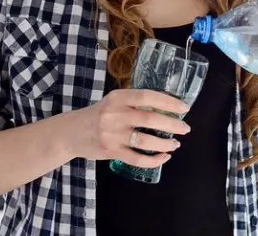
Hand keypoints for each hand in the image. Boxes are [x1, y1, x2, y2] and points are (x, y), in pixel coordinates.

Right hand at [69, 89, 191, 167]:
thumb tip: (168, 106)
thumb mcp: (114, 101)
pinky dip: (153, 160)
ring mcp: (113, 135)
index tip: (184, 108)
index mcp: (118, 98)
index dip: (168, 102)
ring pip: (145, 141)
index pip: (148, 96)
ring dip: (165, 144)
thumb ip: (135, 102)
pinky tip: (163, 157)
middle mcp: (115, 115)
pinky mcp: (111, 151)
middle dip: (172, 125)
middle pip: (150, 119)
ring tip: (175, 144)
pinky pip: (137, 159)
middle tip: (185, 128)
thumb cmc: (99, 114)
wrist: (71, 132)